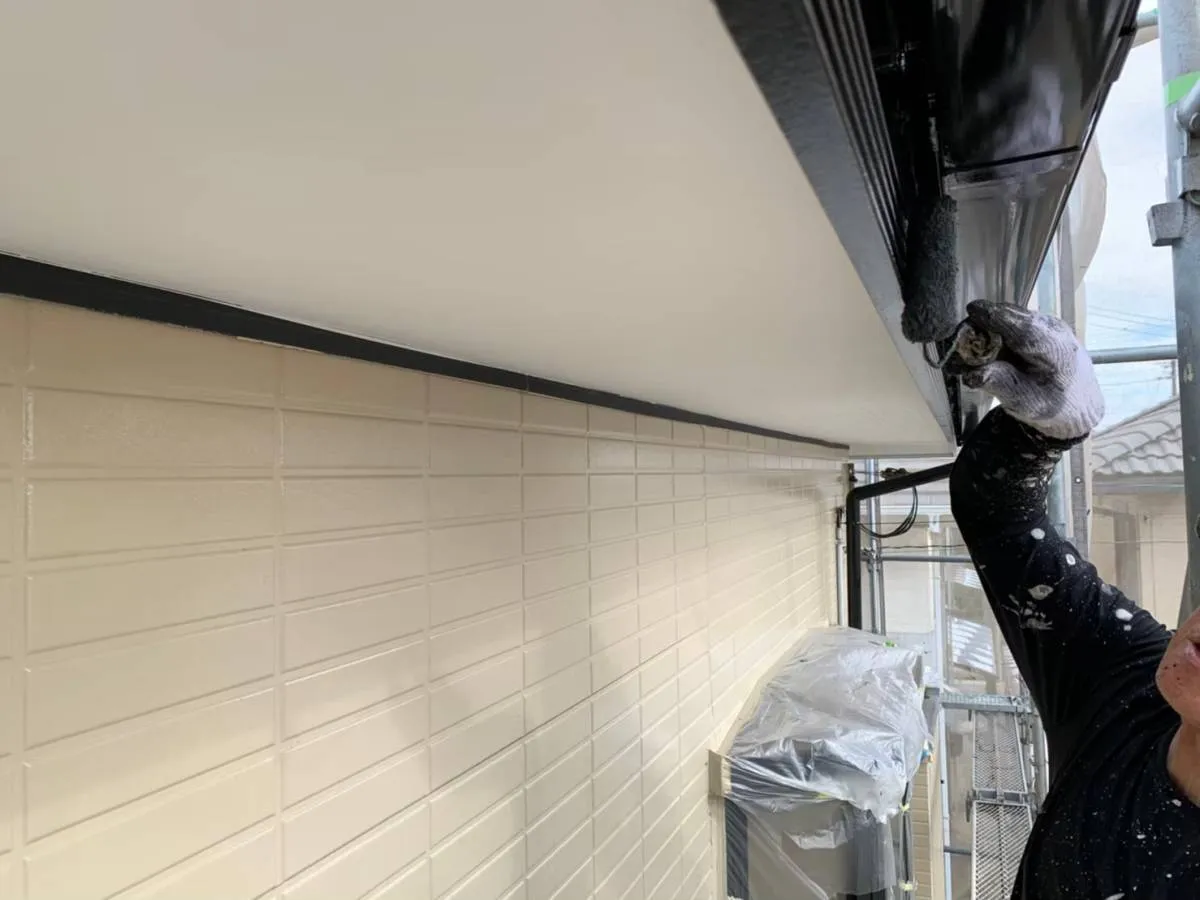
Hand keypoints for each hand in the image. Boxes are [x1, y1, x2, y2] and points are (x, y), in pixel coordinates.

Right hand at [960, 299, 1103, 440]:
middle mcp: (1050, 327)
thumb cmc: (1054, 406)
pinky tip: (981, 355)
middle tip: (955, 354)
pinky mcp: (1037, 325)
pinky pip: (1008, 323)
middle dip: (977, 330)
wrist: (1080, 404)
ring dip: (981, 334)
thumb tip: (971, 373)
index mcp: (1053, 347)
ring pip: (1005, 318)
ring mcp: (1045, 323)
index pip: (1022, 325)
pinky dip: (991, 335)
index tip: (971, 311)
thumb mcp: (1026, 402)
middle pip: (1007, 318)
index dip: (995, 317)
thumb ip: (999, 384)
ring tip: (964, 359)